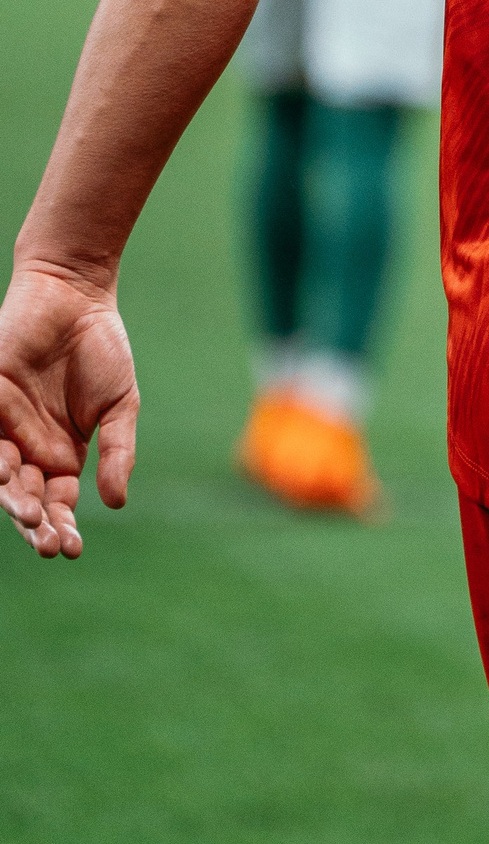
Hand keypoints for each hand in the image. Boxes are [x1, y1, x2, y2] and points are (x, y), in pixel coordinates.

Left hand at [0, 261, 137, 558]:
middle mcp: (28, 449)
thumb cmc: (102, 349)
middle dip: (34, 524)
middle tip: (46, 542)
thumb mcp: (121, 405)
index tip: (71, 549)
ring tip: (28, 512)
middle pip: (26, 498)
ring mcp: (5, 427)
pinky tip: (2, 475)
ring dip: (12, 499)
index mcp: (62, 455)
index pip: (57, 503)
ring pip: (2, 476)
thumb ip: (117, 452)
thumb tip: (116, 503)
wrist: (76, 295)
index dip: (61, 527)